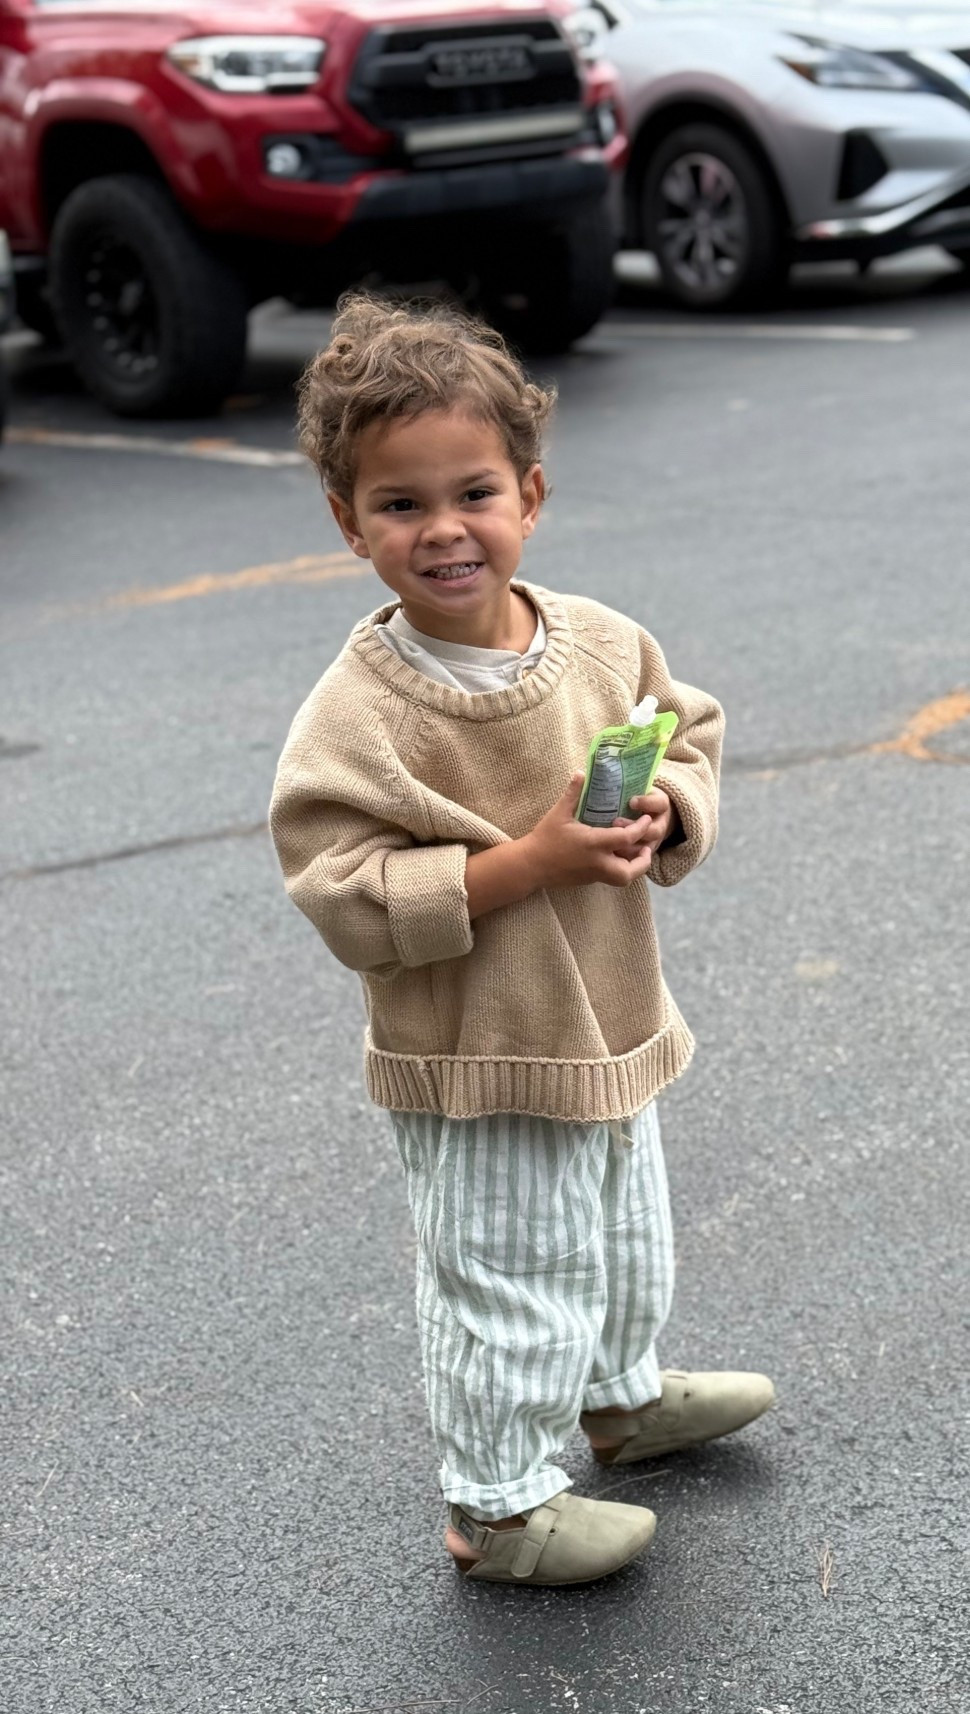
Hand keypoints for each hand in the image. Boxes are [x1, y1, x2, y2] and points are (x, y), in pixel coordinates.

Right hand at [518, 773, 655, 891]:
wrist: (530, 866)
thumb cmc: (544, 838)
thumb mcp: (558, 813)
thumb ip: (573, 793)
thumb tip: (580, 772)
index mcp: (593, 843)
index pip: (627, 838)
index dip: (641, 828)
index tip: (646, 819)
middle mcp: (597, 862)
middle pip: (630, 871)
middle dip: (643, 861)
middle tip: (646, 847)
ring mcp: (593, 874)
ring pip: (623, 880)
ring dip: (633, 869)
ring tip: (635, 852)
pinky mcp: (589, 880)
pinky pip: (612, 878)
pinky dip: (620, 869)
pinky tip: (618, 856)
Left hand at [612, 788, 677, 855]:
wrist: (650, 815)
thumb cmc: (637, 799)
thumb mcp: (636, 788)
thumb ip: (623, 784)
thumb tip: (588, 773)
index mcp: (661, 804)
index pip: (659, 803)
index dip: (646, 803)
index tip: (631, 801)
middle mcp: (661, 824)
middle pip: (654, 830)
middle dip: (634, 827)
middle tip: (615, 822)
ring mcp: (655, 841)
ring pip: (645, 847)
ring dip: (628, 845)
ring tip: (610, 840)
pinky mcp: (645, 853)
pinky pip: (637, 858)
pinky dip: (624, 856)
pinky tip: (610, 851)